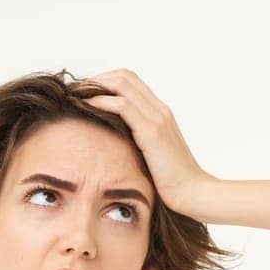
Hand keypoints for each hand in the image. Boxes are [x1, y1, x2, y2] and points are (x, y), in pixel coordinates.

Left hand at [78, 69, 215, 216]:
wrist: (193, 193)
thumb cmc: (173, 182)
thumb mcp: (153, 157)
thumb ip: (138, 143)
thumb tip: (115, 143)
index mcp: (161, 114)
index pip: (131, 81)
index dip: (106, 81)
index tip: (87, 93)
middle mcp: (160, 110)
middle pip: (124, 76)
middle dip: (97, 79)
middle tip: (77, 92)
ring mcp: (157, 118)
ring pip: (122, 84)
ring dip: (95, 86)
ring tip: (76, 96)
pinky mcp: (152, 132)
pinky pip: (122, 106)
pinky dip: (100, 101)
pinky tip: (86, 107)